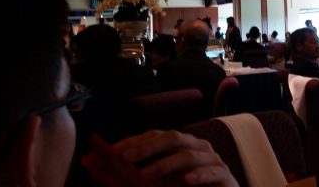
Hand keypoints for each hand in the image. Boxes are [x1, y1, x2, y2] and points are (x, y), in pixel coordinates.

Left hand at [85, 131, 237, 186]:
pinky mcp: (224, 176)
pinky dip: (199, 175)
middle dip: (147, 146)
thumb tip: (93, 163)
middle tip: (125, 157)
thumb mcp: (158, 182)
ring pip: (189, 155)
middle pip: (172, 137)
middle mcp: (196, 146)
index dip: (134, 140)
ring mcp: (212, 159)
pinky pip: (213, 172)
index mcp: (180, 145)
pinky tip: (187, 181)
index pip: (155, 135)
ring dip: (165, 165)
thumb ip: (131, 174)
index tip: (111, 150)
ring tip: (146, 176)